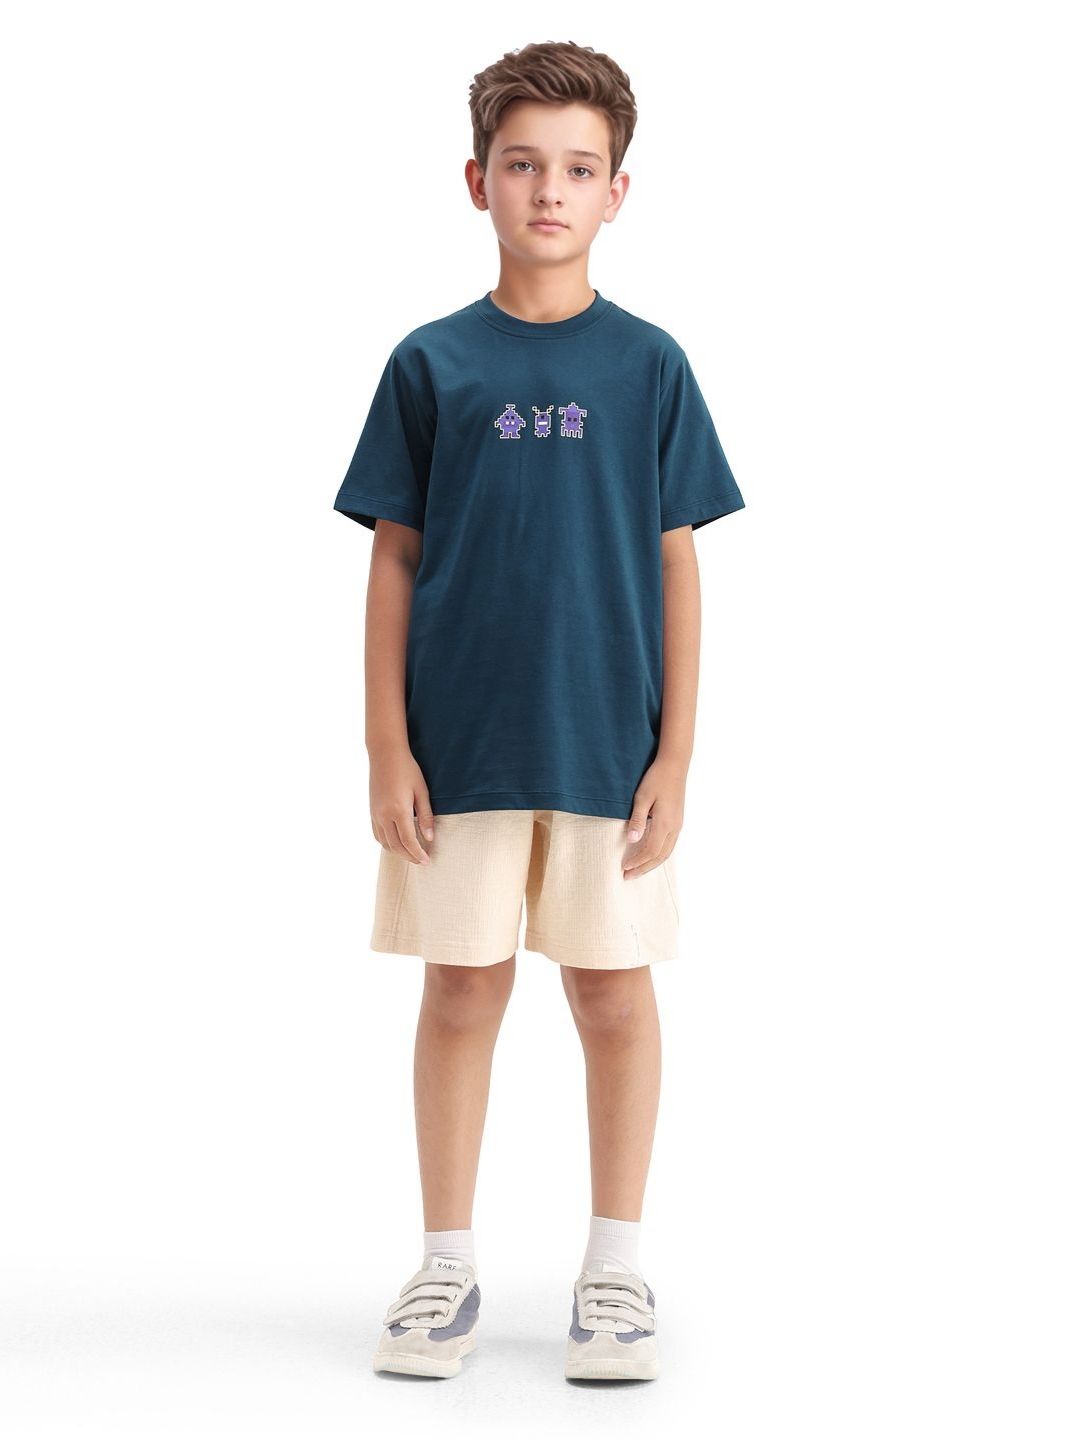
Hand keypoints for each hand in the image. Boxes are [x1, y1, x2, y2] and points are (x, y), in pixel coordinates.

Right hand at [369, 747, 435, 864]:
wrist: (385, 754)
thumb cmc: (407, 770)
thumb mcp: (422, 791)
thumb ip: (425, 816)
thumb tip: (429, 838)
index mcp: (398, 810)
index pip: (408, 841)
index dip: (418, 853)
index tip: (427, 861)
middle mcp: (384, 815)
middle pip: (396, 846)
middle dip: (409, 856)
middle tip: (422, 861)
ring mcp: (375, 814)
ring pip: (385, 843)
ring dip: (398, 852)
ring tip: (411, 854)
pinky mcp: (371, 811)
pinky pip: (377, 835)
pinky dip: (387, 843)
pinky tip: (396, 843)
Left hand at [623, 755, 685, 878]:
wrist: (674, 765)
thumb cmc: (656, 779)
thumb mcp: (642, 797)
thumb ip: (638, 820)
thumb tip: (631, 840)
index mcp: (665, 823)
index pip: (650, 851)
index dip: (637, 862)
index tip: (623, 868)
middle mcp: (674, 827)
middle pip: (660, 857)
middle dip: (644, 868)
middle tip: (628, 877)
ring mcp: (678, 825)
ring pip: (666, 852)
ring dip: (651, 863)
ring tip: (637, 870)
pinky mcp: (677, 821)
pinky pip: (669, 845)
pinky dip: (658, 855)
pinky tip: (649, 855)